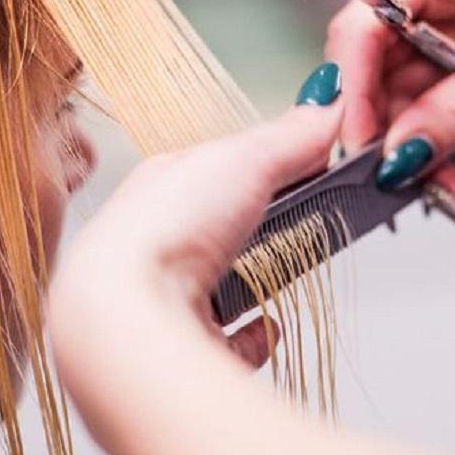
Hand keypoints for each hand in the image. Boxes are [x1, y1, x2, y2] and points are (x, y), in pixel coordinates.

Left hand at [48, 89, 344, 454]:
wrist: (124, 322)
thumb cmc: (164, 232)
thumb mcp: (244, 160)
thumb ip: (293, 136)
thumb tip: (331, 105)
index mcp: (163, 187)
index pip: (219, 167)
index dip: (265, 163)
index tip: (313, 164)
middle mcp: (156, 241)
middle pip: (217, 226)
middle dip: (256, 222)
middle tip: (309, 216)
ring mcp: (164, 297)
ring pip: (215, 281)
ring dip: (252, 274)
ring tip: (289, 266)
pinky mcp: (181, 348)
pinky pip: (221, 339)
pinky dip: (250, 334)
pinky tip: (267, 326)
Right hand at [326, 0, 454, 204]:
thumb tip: (396, 157)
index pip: (362, 23)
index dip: (351, 88)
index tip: (358, 146)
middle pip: (377, 58)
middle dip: (386, 123)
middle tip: (397, 181)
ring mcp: (453, 5)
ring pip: (405, 82)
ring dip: (415, 136)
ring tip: (438, 188)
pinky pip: (436, 88)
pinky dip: (440, 128)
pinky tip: (449, 169)